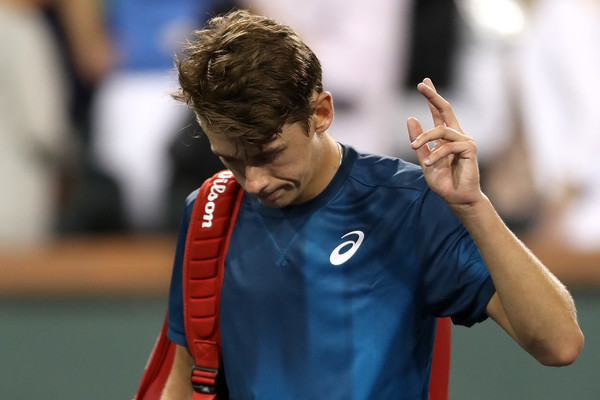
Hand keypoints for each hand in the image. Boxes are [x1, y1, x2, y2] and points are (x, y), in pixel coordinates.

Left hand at [407, 78, 482, 210]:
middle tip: (421, 85)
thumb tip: (411, 118)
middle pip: (446, 109)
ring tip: (414, 148)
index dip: (432, 96)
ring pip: (441, 130)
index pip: (439, 112)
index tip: (424, 82)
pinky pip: (448, 145)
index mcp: (446, 136)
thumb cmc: (442, 180)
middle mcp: (456, 134)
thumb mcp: (424, 158)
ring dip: (424, 137)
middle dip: (433, 96)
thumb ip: (419, 141)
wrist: (456, 198)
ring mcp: (464, 140)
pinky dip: (435, 154)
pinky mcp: (469, 148)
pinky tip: (427, 164)